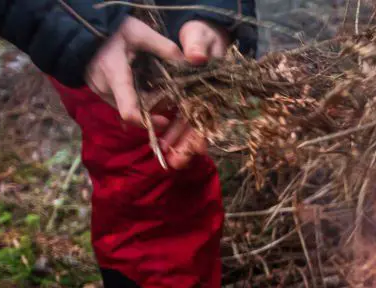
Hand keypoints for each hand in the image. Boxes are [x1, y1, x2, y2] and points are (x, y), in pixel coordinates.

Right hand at [85, 16, 184, 126]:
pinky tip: (145, 86)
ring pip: (129, 107)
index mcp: (114, 75)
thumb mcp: (139, 32)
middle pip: (134, 110)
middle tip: (170, 96)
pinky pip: (122, 102)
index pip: (128, 111)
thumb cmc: (113, 30)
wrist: (84, 29)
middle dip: (154, 108)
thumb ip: (163, 47)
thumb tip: (186, 62)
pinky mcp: (102, 93)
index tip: (165, 121)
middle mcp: (105, 89)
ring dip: (146, 103)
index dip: (147, 122)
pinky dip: (136, 98)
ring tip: (159, 89)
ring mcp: (101, 93)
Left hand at [156, 21, 229, 167]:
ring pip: (186, 127)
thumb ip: (198, 46)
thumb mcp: (201, 36)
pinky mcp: (183, 102)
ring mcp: (195, 103)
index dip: (203, 132)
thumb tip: (196, 57)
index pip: (209, 113)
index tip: (197, 150)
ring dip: (177, 144)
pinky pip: (176, 120)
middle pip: (198, 126)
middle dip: (187, 147)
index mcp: (213, 87)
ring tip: (167, 161)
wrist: (200, 36)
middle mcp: (205, 99)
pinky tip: (161, 145)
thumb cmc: (203, 36)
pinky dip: (170, 133)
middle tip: (176, 164)